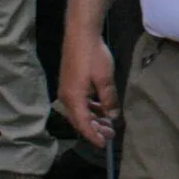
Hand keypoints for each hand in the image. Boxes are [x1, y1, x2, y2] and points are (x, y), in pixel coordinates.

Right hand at [58, 32, 118, 147]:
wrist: (80, 34)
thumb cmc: (93, 56)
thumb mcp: (105, 78)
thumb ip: (108, 99)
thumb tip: (112, 116)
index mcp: (73, 98)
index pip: (82, 124)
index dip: (93, 136)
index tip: (103, 144)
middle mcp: (66, 97)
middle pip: (79, 120)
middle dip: (94, 129)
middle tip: (111, 134)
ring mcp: (67, 90)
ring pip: (80, 111)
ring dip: (93, 118)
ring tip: (108, 123)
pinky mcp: (71, 83)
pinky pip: (80, 102)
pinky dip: (90, 108)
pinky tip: (101, 107)